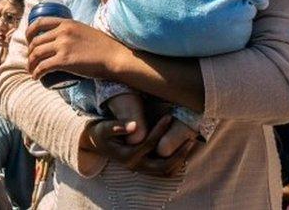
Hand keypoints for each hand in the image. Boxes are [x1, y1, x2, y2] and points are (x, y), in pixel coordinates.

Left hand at [26, 16, 124, 80]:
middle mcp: (62, 32)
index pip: (39, 23)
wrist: (114, 57)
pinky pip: (43, 67)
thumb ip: (71, 32)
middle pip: (35, 42)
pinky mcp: (64, 61)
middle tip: (32, 61)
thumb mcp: (83, 30)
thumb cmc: (102, 47)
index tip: (28, 42)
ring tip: (32, 71)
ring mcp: (63, 46)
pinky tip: (36, 77)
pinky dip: (36, 73)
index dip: (29, 33)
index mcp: (66, 23)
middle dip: (29, 53)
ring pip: (36, 54)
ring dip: (30, 65)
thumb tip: (60, 38)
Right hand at [82, 115, 196, 176]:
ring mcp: (142, 168)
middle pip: (162, 166)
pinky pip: (166, 170)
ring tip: (192, 142)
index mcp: (126, 157)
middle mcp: (136, 166)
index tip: (168, 116)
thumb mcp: (103, 128)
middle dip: (178, 154)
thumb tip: (133, 126)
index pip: (148, 145)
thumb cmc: (100, 132)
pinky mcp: (146, 167)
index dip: (159, 131)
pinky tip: (184, 147)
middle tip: (191, 138)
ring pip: (166, 171)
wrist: (97, 143)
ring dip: (180, 159)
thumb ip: (116, 127)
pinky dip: (177, 161)